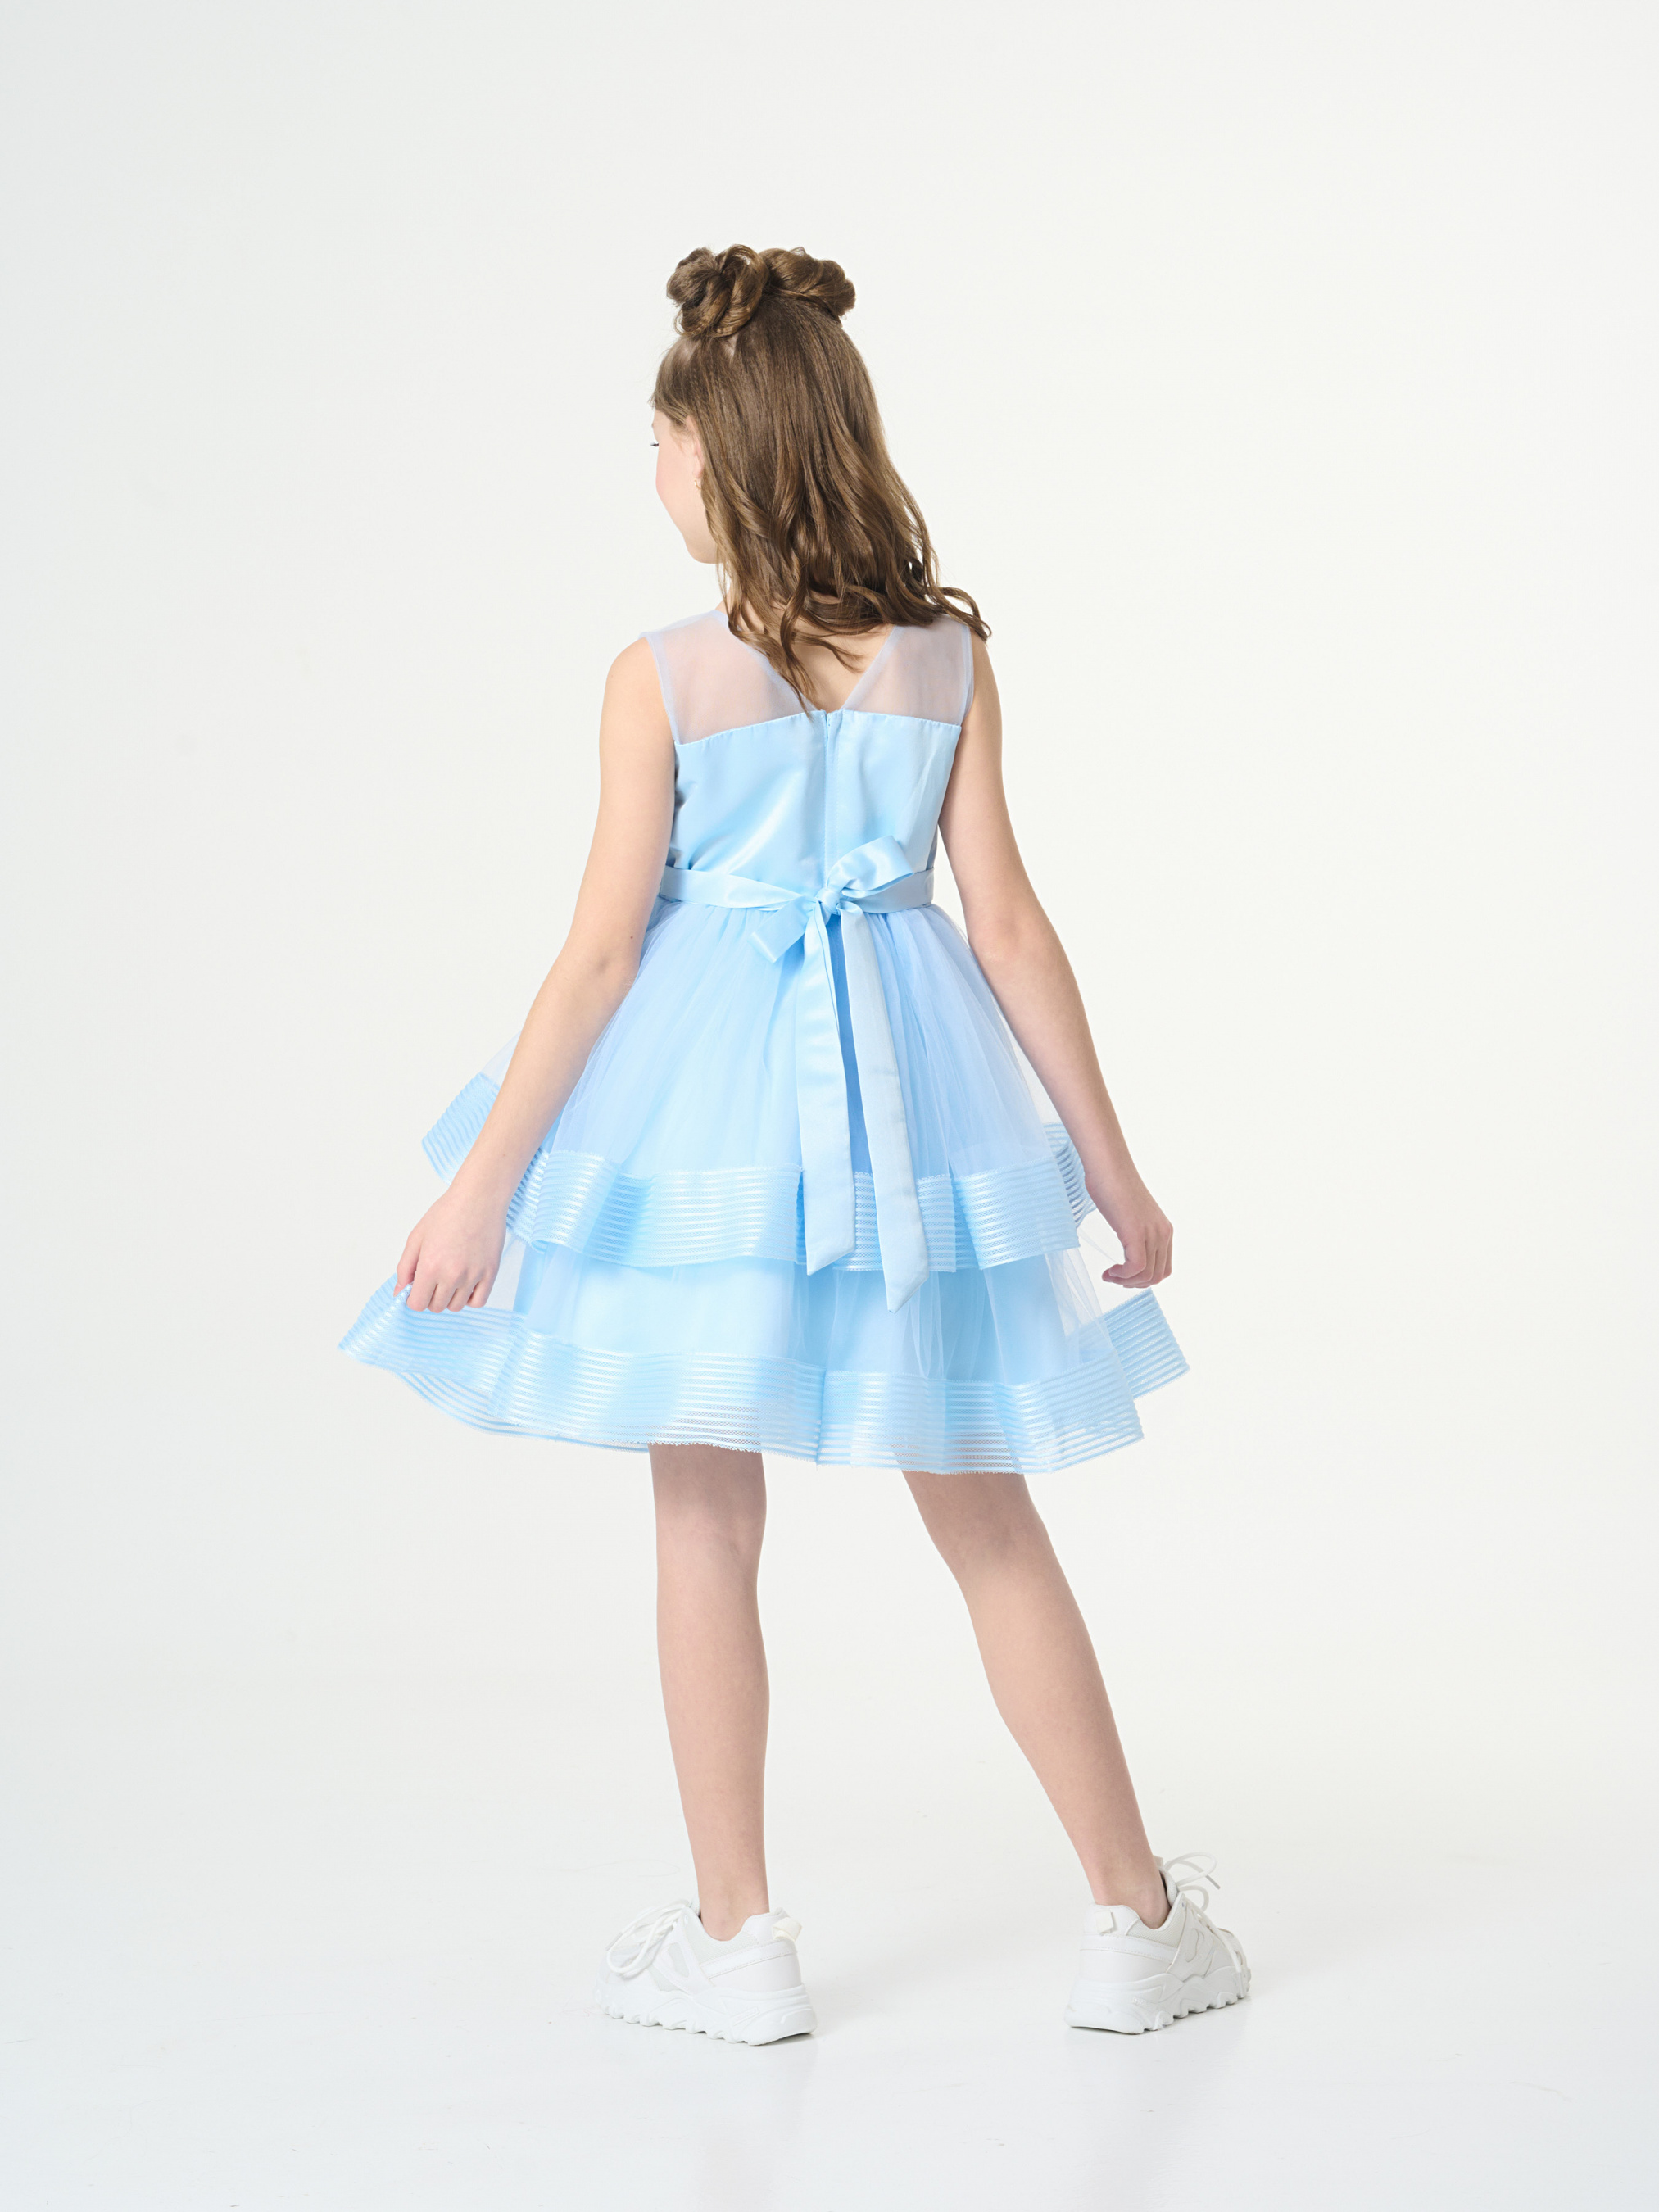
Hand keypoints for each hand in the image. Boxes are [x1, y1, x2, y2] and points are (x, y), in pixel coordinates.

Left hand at [395, 1187, 507, 1313]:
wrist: (479, 1198)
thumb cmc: (448, 1212)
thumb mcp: (417, 1236)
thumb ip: (405, 1267)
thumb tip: (400, 1292)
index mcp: (430, 1266)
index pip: (417, 1304)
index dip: (414, 1298)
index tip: (417, 1289)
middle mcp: (452, 1275)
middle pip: (436, 1307)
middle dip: (430, 1297)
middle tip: (433, 1279)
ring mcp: (473, 1276)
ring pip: (456, 1306)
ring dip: (449, 1298)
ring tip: (449, 1279)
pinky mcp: (491, 1273)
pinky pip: (478, 1301)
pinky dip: (469, 1298)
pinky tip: (465, 1284)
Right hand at [1085, 1165, 1173, 1288]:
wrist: (1108, 1166)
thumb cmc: (1113, 1185)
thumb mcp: (1131, 1215)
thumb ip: (1136, 1232)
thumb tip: (1129, 1247)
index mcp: (1163, 1229)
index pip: (1163, 1268)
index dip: (1143, 1278)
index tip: (1123, 1274)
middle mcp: (1162, 1233)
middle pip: (1157, 1276)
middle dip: (1134, 1284)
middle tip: (1114, 1277)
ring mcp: (1151, 1233)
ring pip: (1147, 1275)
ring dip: (1126, 1282)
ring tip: (1110, 1275)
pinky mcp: (1135, 1232)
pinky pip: (1135, 1268)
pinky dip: (1121, 1275)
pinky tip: (1109, 1271)